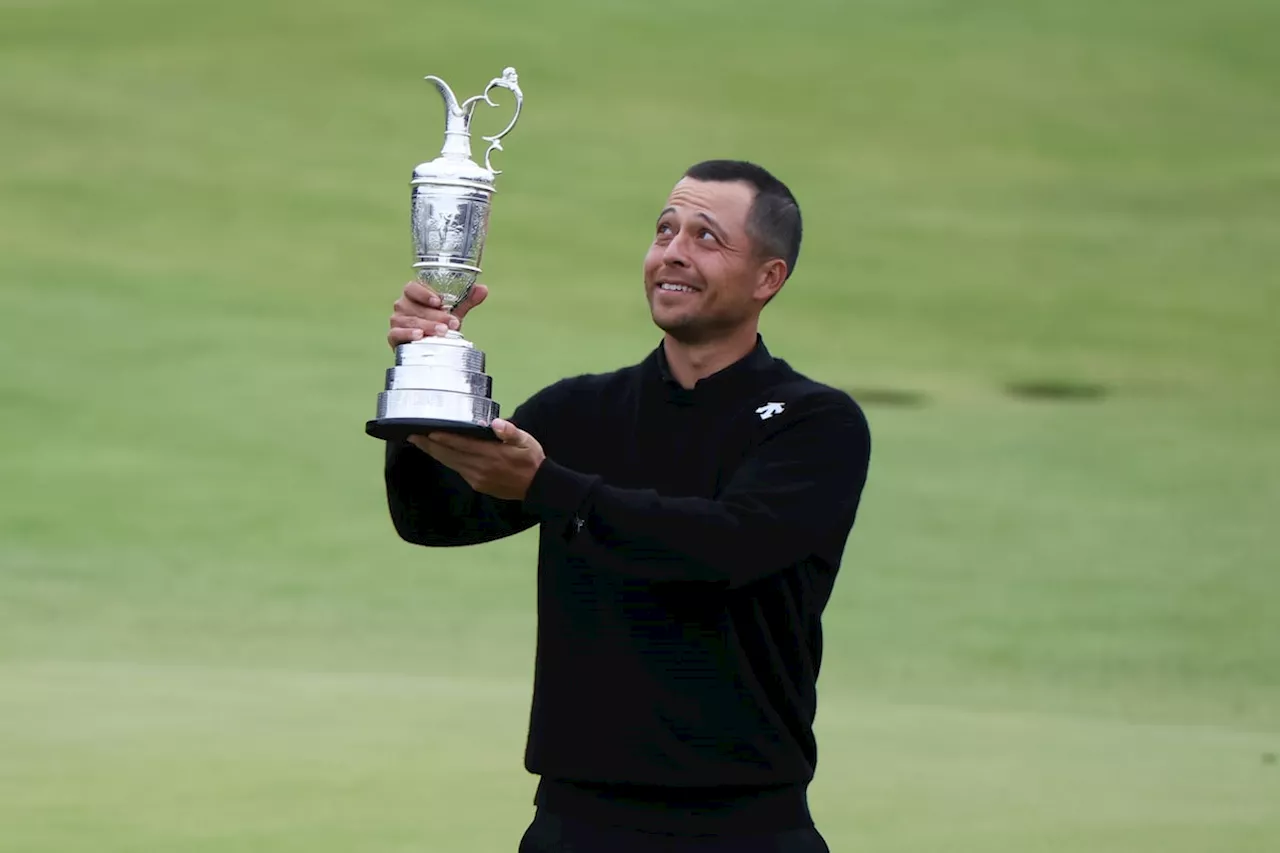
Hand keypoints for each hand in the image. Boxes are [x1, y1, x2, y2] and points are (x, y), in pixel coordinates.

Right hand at [388, 281, 489, 348]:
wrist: (429, 347)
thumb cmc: (438, 323)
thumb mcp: (453, 311)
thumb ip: (467, 300)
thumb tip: (483, 289)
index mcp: (413, 294)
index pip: (412, 288)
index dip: (424, 293)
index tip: (440, 301)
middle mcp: (402, 305)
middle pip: (414, 306)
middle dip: (435, 315)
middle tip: (452, 323)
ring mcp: (396, 321)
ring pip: (409, 320)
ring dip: (427, 326)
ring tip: (442, 331)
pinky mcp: (393, 336)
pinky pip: (397, 333)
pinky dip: (408, 334)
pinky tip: (420, 336)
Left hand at [410, 419, 545, 500]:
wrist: (538, 487)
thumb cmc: (531, 460)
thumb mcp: (526, 441)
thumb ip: (510, 431)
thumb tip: (496, 423)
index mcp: (491, 455)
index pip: (461, 445)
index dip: (443, 438)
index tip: (427, 431)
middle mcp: (480, 468)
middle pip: (449, 455)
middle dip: (429, 445)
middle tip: (412, 435)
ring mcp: (477, 478)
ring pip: (450, 463)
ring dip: (434, 453)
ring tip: (420, 442)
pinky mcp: (477, 484)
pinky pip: (458, 470)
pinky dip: (446, 460)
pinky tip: (440, 453)